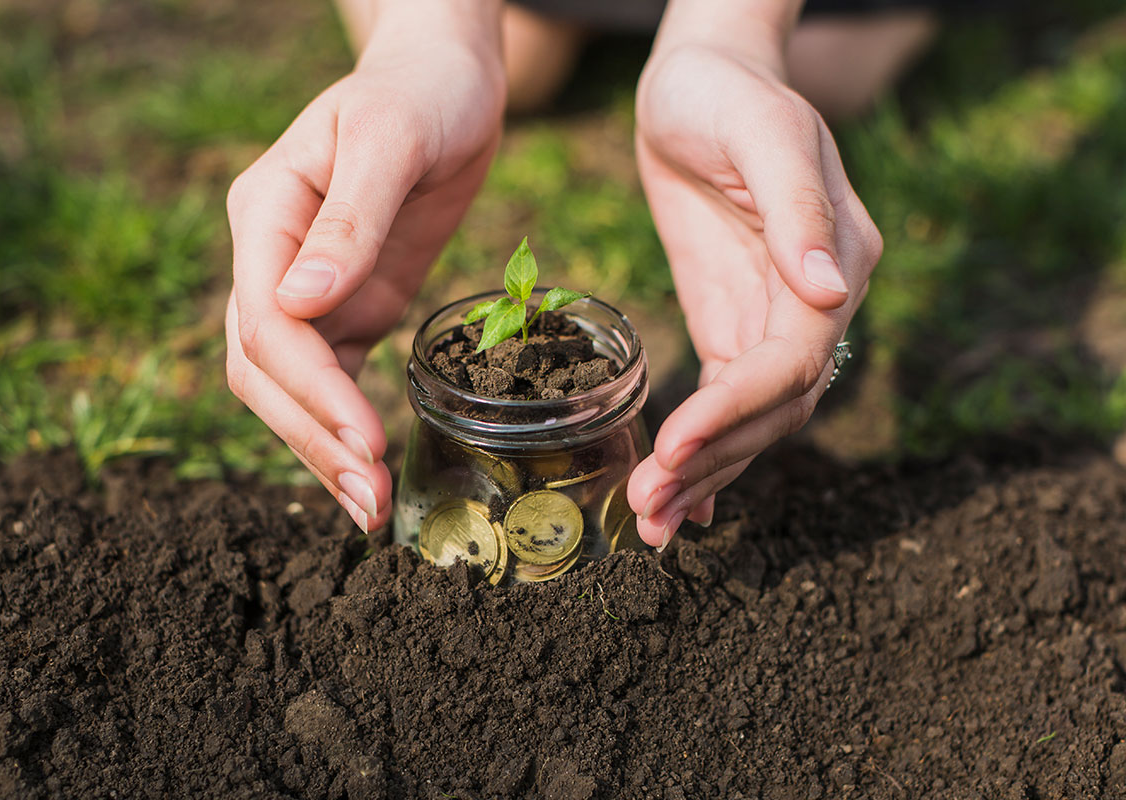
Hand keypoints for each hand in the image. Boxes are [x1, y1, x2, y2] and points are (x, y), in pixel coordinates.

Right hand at [225, 10, 504, 532]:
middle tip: (369, 499)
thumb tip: (300, 302)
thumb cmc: (418, 92)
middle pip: (266, 371)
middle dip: (313, 439)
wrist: (448, 82)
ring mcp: (311, 289)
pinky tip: (370, 470)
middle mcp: (275, 260)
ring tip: (372, 507)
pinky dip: (346, 427)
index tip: (363, 437)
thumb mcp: (388, 139)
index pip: (267, 323)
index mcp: (265, 215)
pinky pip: (334, 377)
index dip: (310, 388)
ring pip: (294, 387)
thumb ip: (349, 220)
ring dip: (326, 449)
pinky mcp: (353, 306)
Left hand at [628, 40, 881, 548]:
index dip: (736, 408)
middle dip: (713, 459)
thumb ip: (798, 207)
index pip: (794, 359)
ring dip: (706, 472)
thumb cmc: (727, 93)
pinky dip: (705, 450)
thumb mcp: (761, 132)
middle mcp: (816, 302)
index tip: (675, 445)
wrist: (697, 83)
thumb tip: (830, 292)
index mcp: (837, 259)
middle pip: (775, 406)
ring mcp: (777, 317)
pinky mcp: (736, 323)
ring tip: (649, 520)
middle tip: (648, 507)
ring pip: (754, 418)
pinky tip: (678, 496)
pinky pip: (728, 400)